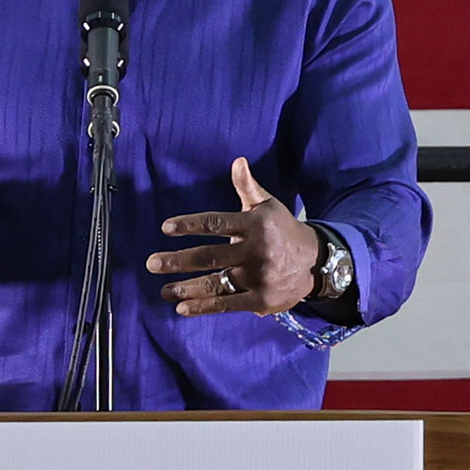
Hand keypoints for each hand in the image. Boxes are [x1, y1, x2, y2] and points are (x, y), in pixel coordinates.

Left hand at [144, 157, 320, 315]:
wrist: (318, 262)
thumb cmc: (282, 230)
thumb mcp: (268, 205)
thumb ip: (247, 186)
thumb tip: (237, 161)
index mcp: (255, 225)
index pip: (216, 223)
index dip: (189, 225)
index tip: (165, 228)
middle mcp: (257, 251)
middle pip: (210, 256)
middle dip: (178, 261)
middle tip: (151, 263)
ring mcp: (260, 277)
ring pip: (216, 283)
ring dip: (186, 288)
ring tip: (163, 291)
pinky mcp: (262, 299)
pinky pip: (227, 304)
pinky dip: (204, 307)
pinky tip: (182, 308)